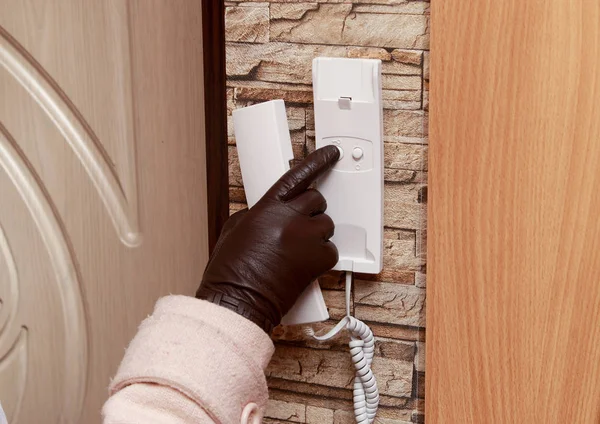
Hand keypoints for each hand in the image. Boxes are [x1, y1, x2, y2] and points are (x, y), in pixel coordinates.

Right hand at [196, 145, 339, 332]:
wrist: (239, 299)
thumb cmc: (231, 270)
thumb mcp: (235, 229)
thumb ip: (258, 214)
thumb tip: (271, 213)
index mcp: (267, 206)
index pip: (297, 175)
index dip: (317, 161)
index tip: (332, 153)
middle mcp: (290, 217)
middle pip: (317, 199)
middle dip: (311, 210)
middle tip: (300, 226)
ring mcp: (306, 237)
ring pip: (327, 224)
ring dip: (317, 234)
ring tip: (297, 251)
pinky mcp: (318, 259)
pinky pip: (331, 250)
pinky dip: (322, 256)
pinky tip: (304, 264)